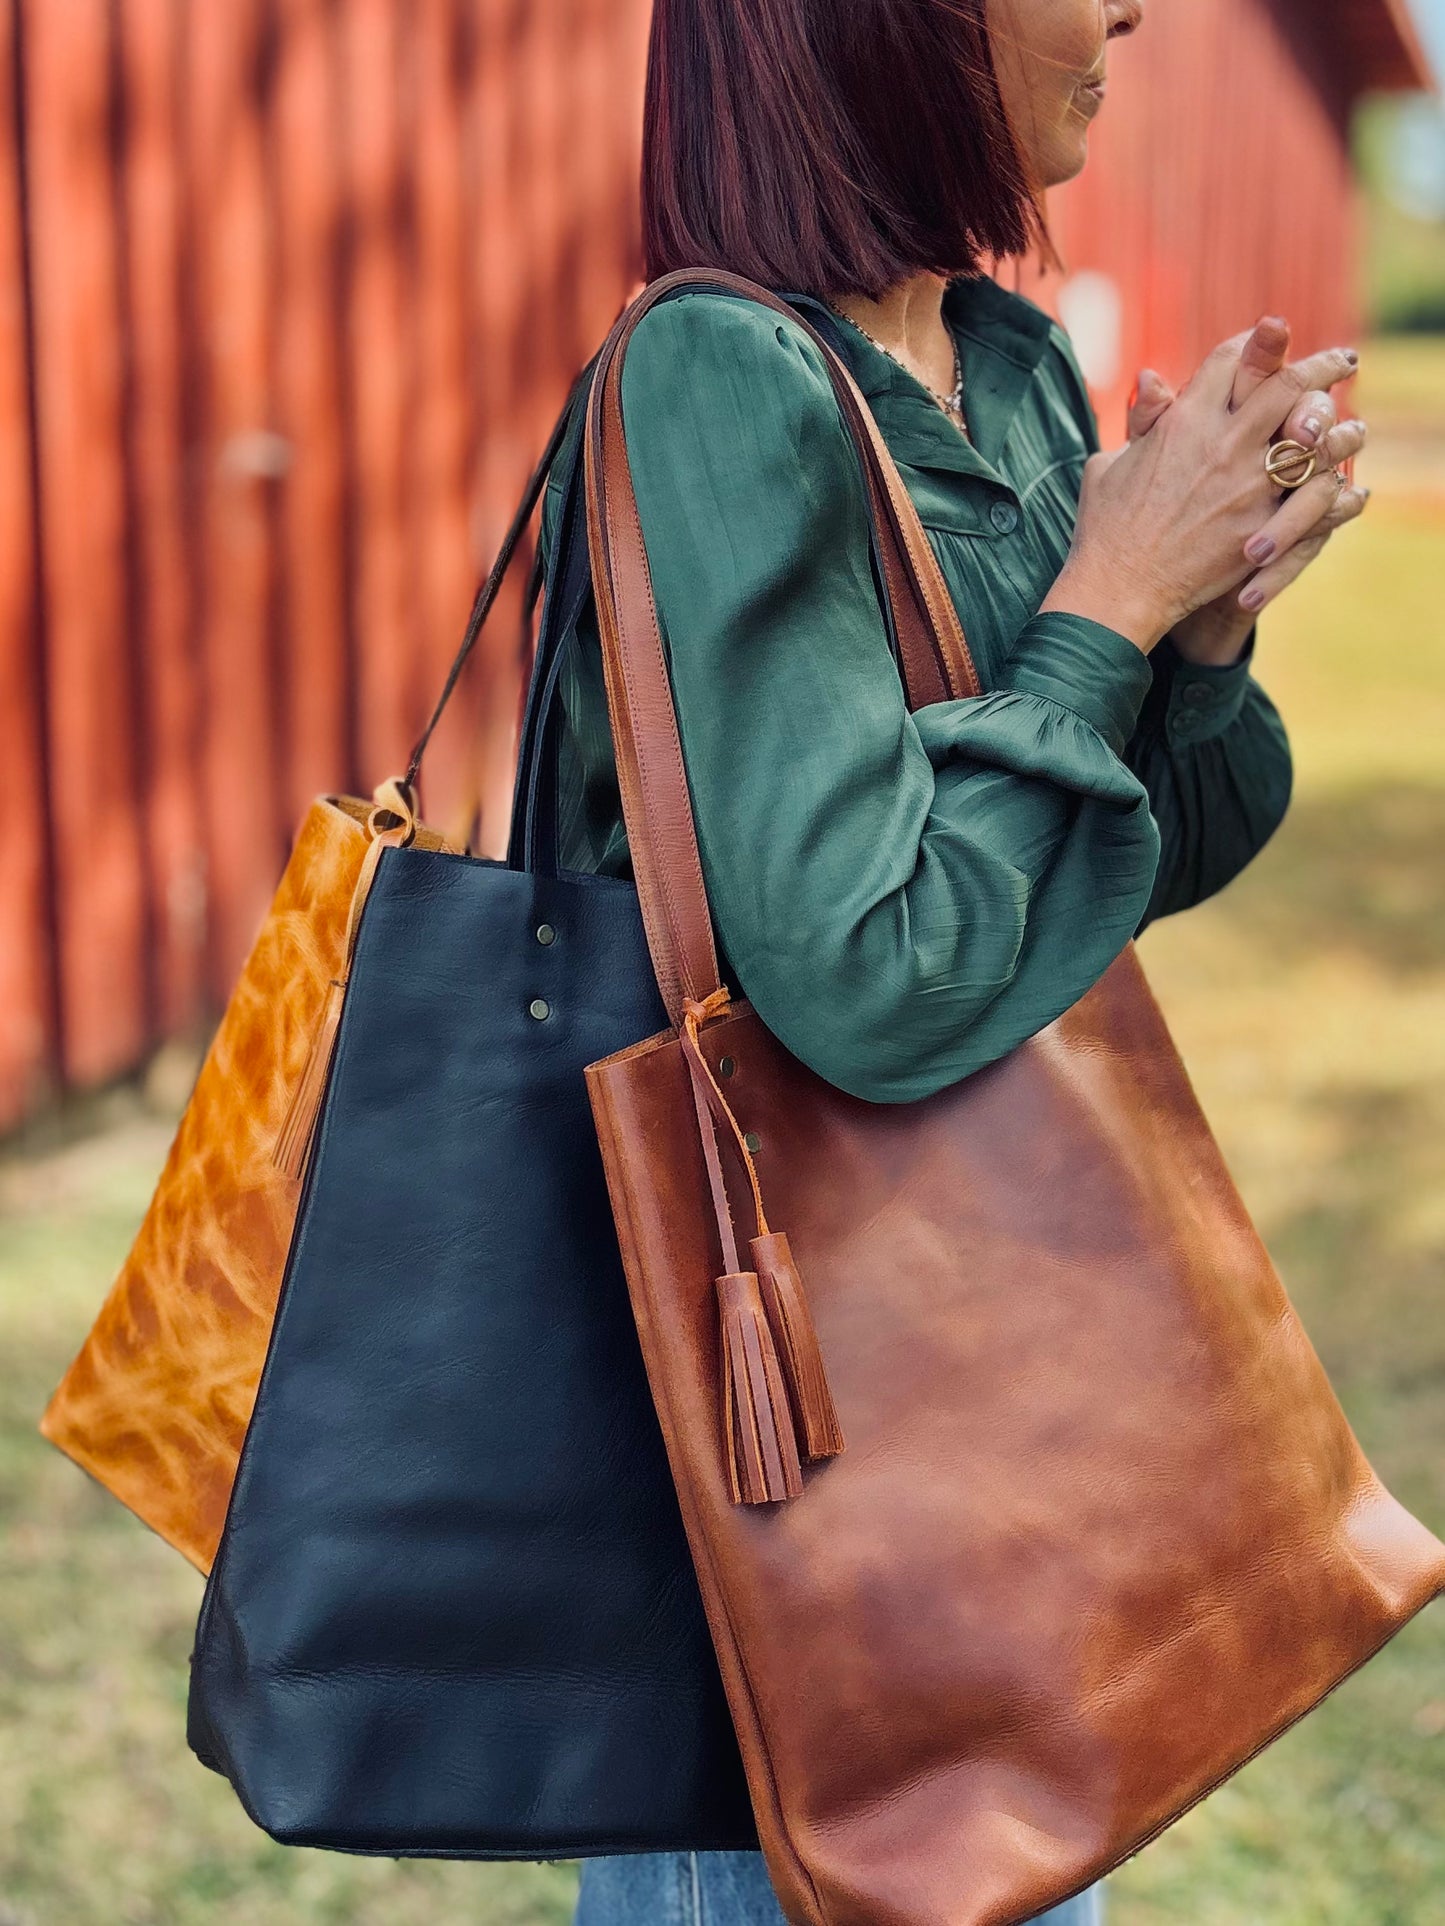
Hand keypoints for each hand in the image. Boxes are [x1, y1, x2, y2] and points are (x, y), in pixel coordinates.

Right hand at [1125, 317, 1370, 664]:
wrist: (1119, 587)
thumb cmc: (1106, 528)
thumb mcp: (1110, 462)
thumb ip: (1141, 419)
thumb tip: (1150, 377)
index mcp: (1184, 420)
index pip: (1233, 358)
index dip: (1257, 343)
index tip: (1275, 338)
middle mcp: (1223, 442)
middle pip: (1288, 383)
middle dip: (1323, 366)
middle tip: (1345, 362)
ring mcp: (1248, 483)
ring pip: (1313, 433)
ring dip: (1338, 424)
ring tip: (1352, 424)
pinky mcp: (1263, 524)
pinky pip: (1316, 493)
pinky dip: (1334, 486)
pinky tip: (1345, 482)